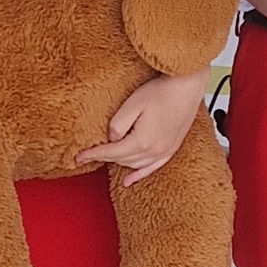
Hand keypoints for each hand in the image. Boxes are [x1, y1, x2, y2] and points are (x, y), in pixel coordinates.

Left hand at [77, 70, 208, 182]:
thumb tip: (111, 139)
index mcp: (142, 141)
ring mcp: (164, 152)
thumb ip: (117, 125)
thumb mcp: (132, 105)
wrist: (187, 86)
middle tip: (87, 155)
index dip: (92, 155)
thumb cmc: (162, 91)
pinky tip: (129, 180)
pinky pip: (152, 168)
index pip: (110, 152)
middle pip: (121, 159)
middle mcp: (154, 151)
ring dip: (118, 163)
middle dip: (103, 157)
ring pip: (134, 165)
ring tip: (105, 159)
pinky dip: (139, 175)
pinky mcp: (171, 148)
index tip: (79, 157)